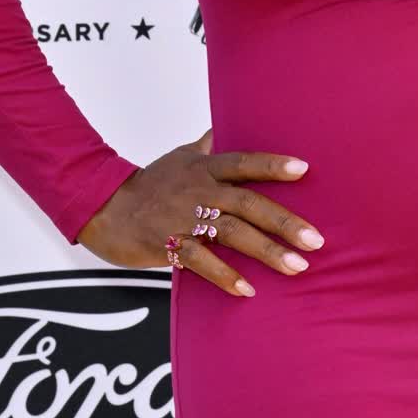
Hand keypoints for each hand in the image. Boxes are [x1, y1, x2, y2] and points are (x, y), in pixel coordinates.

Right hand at [77, 129, 324, 296]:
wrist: (102, 208)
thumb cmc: (146, 183)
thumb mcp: (179, 157)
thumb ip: (207, 146)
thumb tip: (223, 128)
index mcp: (203, 167)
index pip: (244, 162)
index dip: (273, 164)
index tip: (304, 169)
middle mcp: (197, 190)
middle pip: (247, 202)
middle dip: (283, 221)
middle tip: (315, 239)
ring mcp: (182, 217)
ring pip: (231, 233)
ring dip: (266, 251)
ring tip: (296, 266)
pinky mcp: (166, 244)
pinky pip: (200, 261)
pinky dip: (225, 275)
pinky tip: (247, 289)